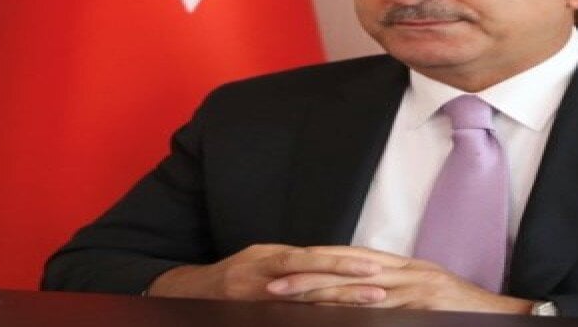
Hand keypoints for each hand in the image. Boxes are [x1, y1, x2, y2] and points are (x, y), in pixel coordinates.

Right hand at [146, 244, 382, 300]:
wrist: (196, 294)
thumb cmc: (236, 272)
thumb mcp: (261, 256)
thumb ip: (292, 260)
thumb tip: (326, 258)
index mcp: (271, 258)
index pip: (313, 258)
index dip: (342, 261)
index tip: (373, 264)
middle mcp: (269, 280)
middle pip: (314, 283)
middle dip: (349, 286)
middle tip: (381, 287)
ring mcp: (265, 301)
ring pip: (309, 304)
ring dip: (341, 304)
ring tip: (371, 303)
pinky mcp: (261, 317)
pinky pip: (294, 319)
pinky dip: (318, 319)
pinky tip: (340, 320)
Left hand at [266, 246, 533, 313]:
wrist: (500, 314)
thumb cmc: (463, 309)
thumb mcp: (425, 293)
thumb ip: (394, 290)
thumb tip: (363, 296)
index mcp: (404, 266)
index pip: (351, 258)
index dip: (317, 262)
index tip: (284, 268)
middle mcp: (405, 272)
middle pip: (346, 270)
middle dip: (307, 277)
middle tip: (271, 285)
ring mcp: (412, 289)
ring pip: (355, 289)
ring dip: (317, 295)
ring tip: (285, 300)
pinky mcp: (419, 306)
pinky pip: (377, 309)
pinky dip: (350, 312)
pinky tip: (326, 317)